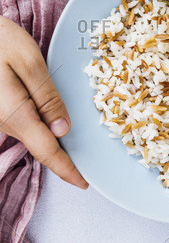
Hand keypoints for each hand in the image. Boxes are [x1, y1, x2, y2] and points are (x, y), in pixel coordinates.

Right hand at [0, 16, 86, 188]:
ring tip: (70, 125)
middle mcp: (1, 121)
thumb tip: (62, 129)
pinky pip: (20, 120)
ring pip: (30, 131)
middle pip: (39, 143)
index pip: (46, 151)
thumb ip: (46, 95)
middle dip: (62, 148)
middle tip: (86, 150)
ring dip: (49, 130)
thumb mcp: (27, 59)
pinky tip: (47, 108)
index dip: (66, 169)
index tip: (83, 183)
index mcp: (14, 113)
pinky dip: (36, 120)